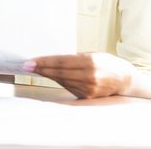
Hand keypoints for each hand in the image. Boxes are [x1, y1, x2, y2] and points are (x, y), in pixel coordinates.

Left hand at [23, 52, 143, 98]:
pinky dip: (57, 80)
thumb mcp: (93, 54)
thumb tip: (53, 59)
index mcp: (90, 61)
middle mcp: (89, 76)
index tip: (30, 62)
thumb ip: (75, 57)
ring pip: (61, 80)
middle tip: (26, 66)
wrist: (124, 80)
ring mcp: (88, 88)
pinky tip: (49, 75)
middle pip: (58, 72)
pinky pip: (68, 86)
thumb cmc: (108, 63)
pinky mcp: (87, 96)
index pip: (61, 62)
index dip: (44, 62)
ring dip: (47, 74)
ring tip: (34, 69)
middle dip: (41, 69)